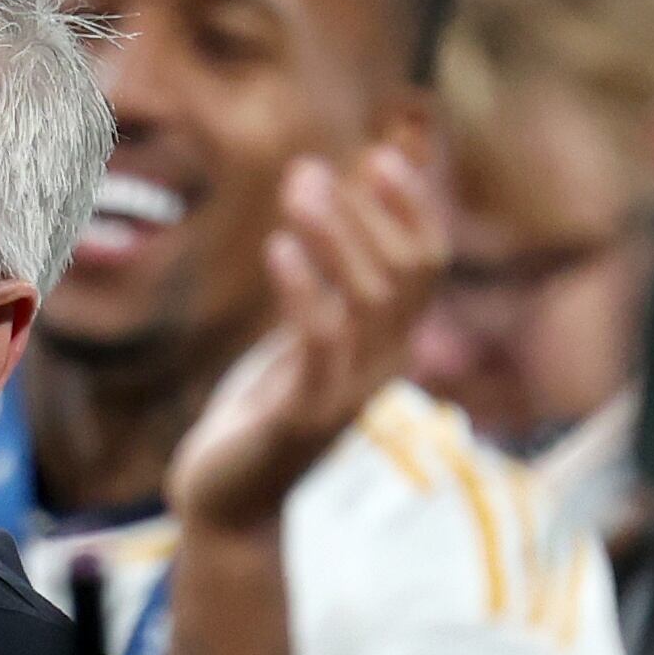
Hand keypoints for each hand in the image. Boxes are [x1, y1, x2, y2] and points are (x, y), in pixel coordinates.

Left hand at [167, 145, 441, 537]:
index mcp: (389, 344)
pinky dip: (303, 288)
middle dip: (364, 212)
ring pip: (369, 297)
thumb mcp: (300, 344)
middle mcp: (384, 365)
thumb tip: (325, 216)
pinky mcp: (305, 415)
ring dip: (335, 235)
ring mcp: (350, 392)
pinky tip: (275, 247)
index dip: (411, 210)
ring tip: (298, 188)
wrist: (228, 499)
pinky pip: (320, 340)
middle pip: (404, 273)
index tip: (377, 155)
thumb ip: (323, 292)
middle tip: (309, 167)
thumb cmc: (262, 413)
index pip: (425, 266)